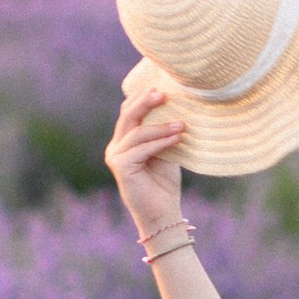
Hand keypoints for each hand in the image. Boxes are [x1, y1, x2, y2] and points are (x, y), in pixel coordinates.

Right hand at [105, 73, 189, 237]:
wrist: (162, 213)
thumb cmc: (165, 182)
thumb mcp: (165, 151)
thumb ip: (163, 132)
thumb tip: (176, 106)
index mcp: (124, 140)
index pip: (130, 111)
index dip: (143, 97)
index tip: (163, 85)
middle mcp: (116, 146)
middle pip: (128, 116)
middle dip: (146, 102)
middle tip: (164, 93)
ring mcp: (116, 156)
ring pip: (137, 132)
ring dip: (161, 126)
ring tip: (182, 124)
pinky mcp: (121, 167)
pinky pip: (142, 149)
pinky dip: (161, 142)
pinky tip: (177, 138)